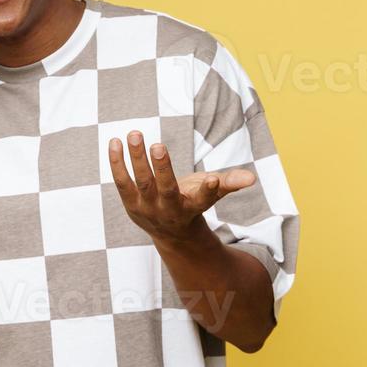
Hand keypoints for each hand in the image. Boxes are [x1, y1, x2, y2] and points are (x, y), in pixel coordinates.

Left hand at [108, 130, 256, 242]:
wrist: (169, 231)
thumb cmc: (192, 202)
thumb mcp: (211, 193)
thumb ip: (230, 182)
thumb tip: (252, 178)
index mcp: (193, 207)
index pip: (203, 199)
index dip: (209, 190)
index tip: (213, 180)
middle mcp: (169, 209)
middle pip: (165, 189)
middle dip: (162, 168)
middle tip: (158, 144)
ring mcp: (148, 208)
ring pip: (141, 183)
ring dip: (136, 159)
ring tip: (135, 134)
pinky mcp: (130, 203)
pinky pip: (122, 182)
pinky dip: (117, 162)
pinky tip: (115, 141)